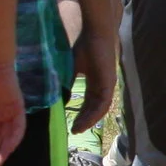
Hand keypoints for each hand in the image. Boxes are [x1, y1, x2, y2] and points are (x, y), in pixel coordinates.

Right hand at [70, 6, 118, 132]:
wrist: (95, 33)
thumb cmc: (85, 46)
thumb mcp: (72, 67)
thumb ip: (67, 81)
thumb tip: (55, 97)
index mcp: (95, 82)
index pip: (89, 103)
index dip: (80, 114)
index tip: (70, 125)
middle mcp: (103, 86)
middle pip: (94, 108)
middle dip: (84, 120)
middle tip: (73, 132)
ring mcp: (108, 85)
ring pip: (99, 109)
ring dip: (89, 120)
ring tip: (77, 129)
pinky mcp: (110, 83)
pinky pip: (103, 104)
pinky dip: (94, 114)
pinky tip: (85, 121)